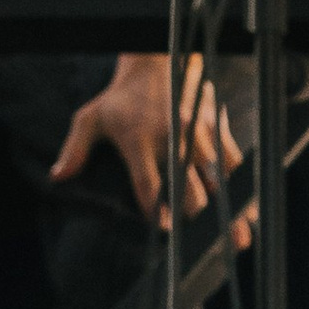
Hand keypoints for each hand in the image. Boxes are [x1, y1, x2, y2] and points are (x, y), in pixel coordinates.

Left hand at [51, 51, 248, 241]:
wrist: (156, 61)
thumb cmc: (120, 98)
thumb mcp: (91, 118)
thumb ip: (75, 148)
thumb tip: (57, 177)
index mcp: (138, 140)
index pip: (148, 183)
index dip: (155, 210)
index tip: (163, 231)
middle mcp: (171, 139)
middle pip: (187, 189)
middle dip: (195, 220)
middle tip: (202, 247)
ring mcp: (197, 135)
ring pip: (216, 181)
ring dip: (228, 212)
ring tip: (237, 242)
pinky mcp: (215, 130)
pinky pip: (234, 164)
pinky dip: (243, 188)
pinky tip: (251, 212)